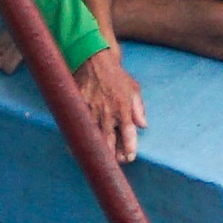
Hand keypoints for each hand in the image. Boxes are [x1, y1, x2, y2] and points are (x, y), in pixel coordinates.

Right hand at [78, 45, 147, 164]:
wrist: (95, 59)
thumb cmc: (116, 76)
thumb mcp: (133, 88)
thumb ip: (139, 108)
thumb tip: (144, 125)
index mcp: (124, 107)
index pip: (129, 133)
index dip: (129, 148)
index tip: (130, 157)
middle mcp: (108, 111)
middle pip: (110, 140)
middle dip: (113, 154)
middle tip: (115, 162)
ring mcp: (92, 110)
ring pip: (95, 136)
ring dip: (98, 149)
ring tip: (99, 159)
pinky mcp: (79, 106)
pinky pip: (79, 126)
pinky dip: (79, 138)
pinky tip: (78, 148)